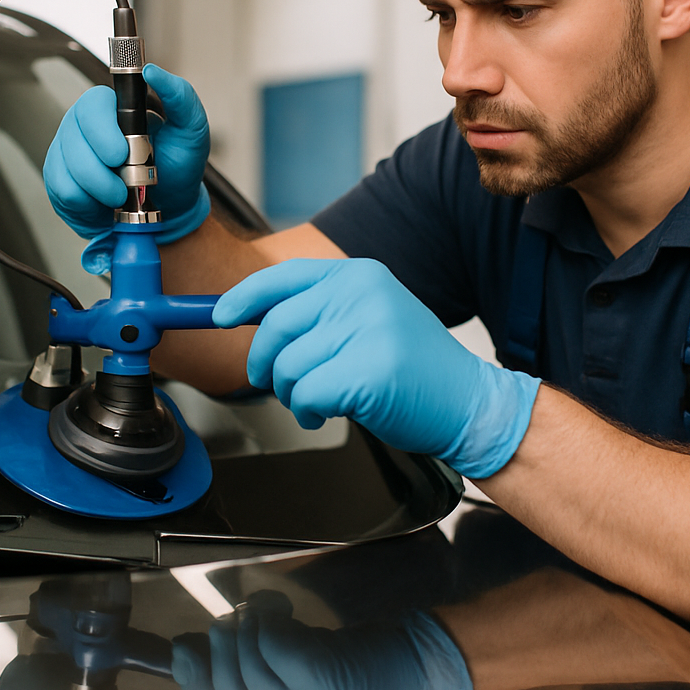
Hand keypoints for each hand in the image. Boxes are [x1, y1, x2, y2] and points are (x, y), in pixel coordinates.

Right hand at [44, 64, 211, 269]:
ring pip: (65, 170)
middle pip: (72, 140)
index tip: (121, 154)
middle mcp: (82, 124)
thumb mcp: (191, 130)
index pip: (91, 105)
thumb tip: (152, 70)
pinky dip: (87, 206)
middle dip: (102, 172)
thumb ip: (180, 96)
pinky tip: (103, 204)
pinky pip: (62, 192)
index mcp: (110, 107)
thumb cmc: (177, 165)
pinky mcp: (59, 179)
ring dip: (99, 191)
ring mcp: (66, 151)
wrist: (169, 206)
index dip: (102, 131)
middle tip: (129, 183)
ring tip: (121, 195)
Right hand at [171, 591, 470, 689]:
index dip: (191, 677)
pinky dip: (268, 621)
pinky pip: (273, 649)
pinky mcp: (322, 682)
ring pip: (248, 666)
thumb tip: (190, 644)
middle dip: (219, 645)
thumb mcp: (289, 670)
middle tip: (234, 617)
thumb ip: (250, 664)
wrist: (404, 663)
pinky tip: (281, 612)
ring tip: (260, 610)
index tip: (183, 645)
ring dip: (246, 626)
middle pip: (227, 689)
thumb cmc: (345, 663)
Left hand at [213, 259, 539, 478]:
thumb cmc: (414, 369)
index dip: (244, 297)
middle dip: (264, 363)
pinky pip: (305, 395)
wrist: (468, 403)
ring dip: (291, 394)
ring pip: (287, 366)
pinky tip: (328, 413)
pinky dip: (307, 412)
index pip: (284, 276)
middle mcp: (363, 294)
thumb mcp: (370, 319)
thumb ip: (320, 311)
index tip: (221, 316)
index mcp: (360, 275)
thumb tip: (251, 316)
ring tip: (318, 401)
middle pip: (275, 326)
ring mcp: (368, 331)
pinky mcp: (368, 372)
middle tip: (276, 382)